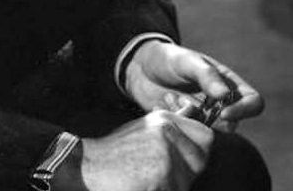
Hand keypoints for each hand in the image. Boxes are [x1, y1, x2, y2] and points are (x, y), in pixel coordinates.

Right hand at [78, 110, 211, 190]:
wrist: (85, 165)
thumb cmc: (116, 150)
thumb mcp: (145, 127)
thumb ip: (173, 123)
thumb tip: (194, 110)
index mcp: (167, 122)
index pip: (207, 138)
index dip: (200, 151)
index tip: (188, 161)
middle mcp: (169, 136)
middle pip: (201, 161)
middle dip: (189, 172)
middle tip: (167, 176)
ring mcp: (164, 158)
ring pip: (186, 181)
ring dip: (172, 186)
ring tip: (150, 181)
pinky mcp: (158, 179)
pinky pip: (172, 190)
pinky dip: (160, 190)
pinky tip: (143, 186)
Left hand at [124, 41, 264, 131]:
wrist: (140, 68)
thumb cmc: (169, 59)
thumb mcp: (187, 62)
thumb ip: (207, 76)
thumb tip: (226, 94)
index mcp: (229, 83)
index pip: (253, 102)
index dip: (244, 110)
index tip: (223, 113)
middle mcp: (220, 103)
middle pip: (232, 124)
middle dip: (208, 119)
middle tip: (186, 103)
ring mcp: (202, 117)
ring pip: (207, 133)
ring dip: (189, 119)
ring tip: (171, 99)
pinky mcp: (185, 127)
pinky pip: (187, 136)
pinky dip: (175, 123)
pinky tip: (161, 105)